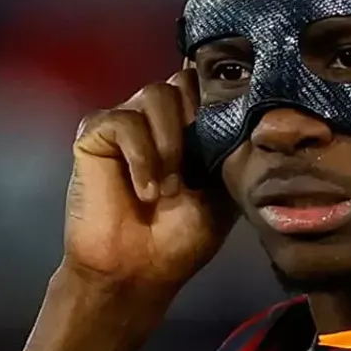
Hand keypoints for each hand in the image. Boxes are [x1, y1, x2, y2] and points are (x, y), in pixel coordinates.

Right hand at [63, 69, 236, 288]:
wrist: (138, 271)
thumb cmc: (182, 236)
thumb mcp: (225, 189)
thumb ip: (233, 146)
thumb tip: (254, 109)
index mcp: (193, 125)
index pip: (208, 82)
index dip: (221, 94)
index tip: (236, 115)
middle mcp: (161, 115)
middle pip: (185, 80)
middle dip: (198, 120)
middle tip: (199, 165)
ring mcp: (128, 120)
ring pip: (157, 94)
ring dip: (170, 143)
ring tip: (170, 188)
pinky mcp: (96, 133)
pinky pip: (124, 122)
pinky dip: (141, 157)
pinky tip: (146, 191)